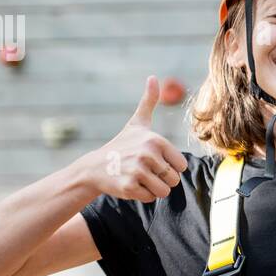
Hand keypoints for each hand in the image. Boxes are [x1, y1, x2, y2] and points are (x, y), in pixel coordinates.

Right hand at [82, 76, 188, 201]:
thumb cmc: (121, 145)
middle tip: (143, 170)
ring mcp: (138, 171)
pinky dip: (141, 195)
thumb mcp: (137, 123)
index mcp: (156, 140)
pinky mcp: (129, 187)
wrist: (94, 167)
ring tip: (138, 177)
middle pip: (174, 180)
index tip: (153, 160)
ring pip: (164, 191)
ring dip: (153, 189)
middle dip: (161, 179)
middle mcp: (148, 154)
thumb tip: (153, 77)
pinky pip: (150, 198)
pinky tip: (130, 184)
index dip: (169, 166)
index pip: (181, 165)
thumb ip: (148, 101)